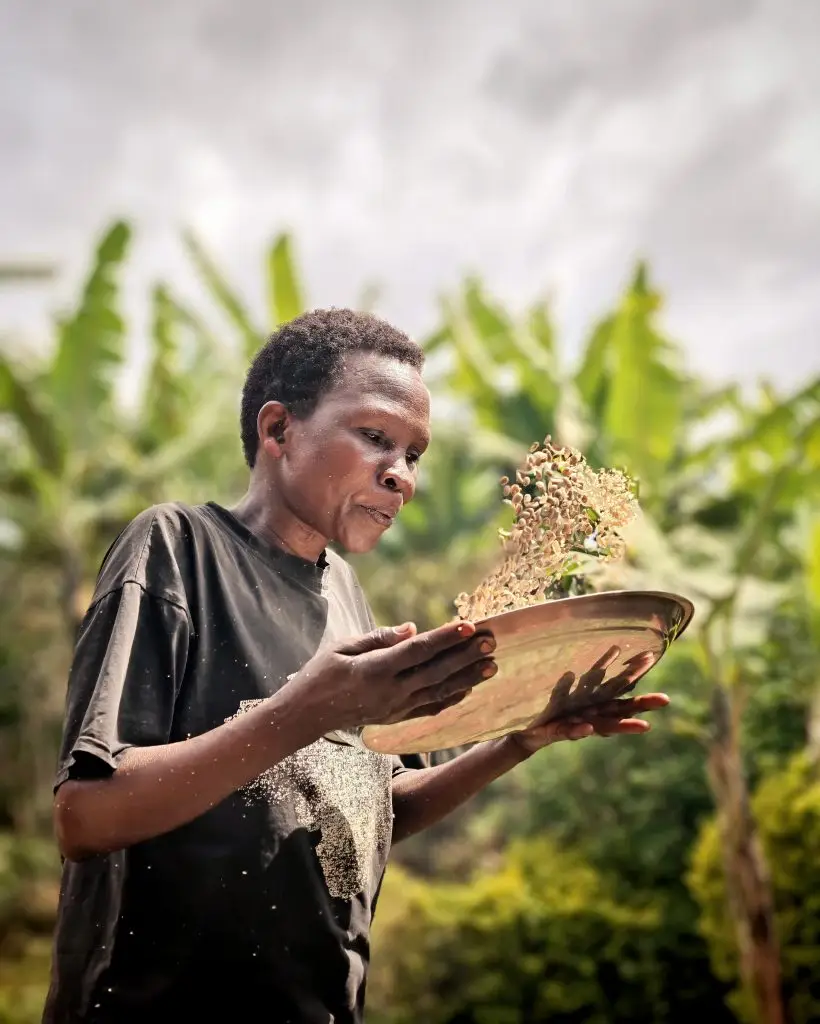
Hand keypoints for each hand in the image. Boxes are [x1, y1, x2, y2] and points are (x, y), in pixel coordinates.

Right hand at [288, 620, 497, 734]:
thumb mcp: (343, 647)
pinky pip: (429, 709)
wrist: (306, 715)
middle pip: (436, 672)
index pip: (419, 651)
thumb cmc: (320, 673)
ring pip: (439, 693)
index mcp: (375, 670)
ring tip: (492, 666)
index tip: (469, 625)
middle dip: (465, 656)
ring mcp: (395, 708)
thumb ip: (380, 638)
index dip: (446, 638)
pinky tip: (469, 689)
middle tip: (491, 642)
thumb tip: (413, 628)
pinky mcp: (395, 717)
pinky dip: (451, 699)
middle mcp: (390, 692)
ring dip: (467, 678)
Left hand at [506, 645, 668, 756]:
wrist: (527, 730)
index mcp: (594, 700)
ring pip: (604, 726)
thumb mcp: (568, 685)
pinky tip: (589, 729)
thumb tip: (608, 647)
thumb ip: (586, 673)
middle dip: (642, 703)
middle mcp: (591, 714)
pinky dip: (580, 731)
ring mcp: (578, 724)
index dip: (634, 671)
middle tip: (665, 700)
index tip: (652, 656)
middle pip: (620, 708)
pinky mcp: (558, 732)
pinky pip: (570, 732)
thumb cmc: (551, 706)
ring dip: (623, 726)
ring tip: (644, 727)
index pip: (619, 685)